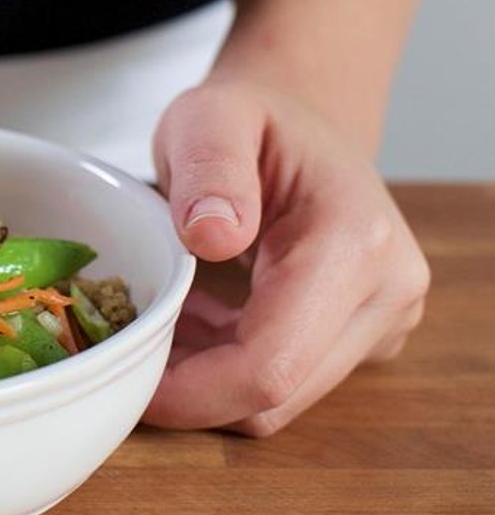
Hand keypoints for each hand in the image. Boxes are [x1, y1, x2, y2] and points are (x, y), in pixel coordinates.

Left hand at [142, 79, 427, 435]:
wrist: (304, 116)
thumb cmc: (252, 115)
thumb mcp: (210, 116)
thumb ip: (210, 167)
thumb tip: (213, 236)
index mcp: (354, 242)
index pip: (274, 361)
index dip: (194, 392)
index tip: (128, 376)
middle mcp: (387, 292)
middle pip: (278, 395)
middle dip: (192, 391)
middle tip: (127, 344)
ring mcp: (383, 320)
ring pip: (280, 399)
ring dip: (207, 380)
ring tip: (158, 320)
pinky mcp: (365, 337)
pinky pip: (286, 381)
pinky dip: (226, 367)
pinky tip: (190, 323)